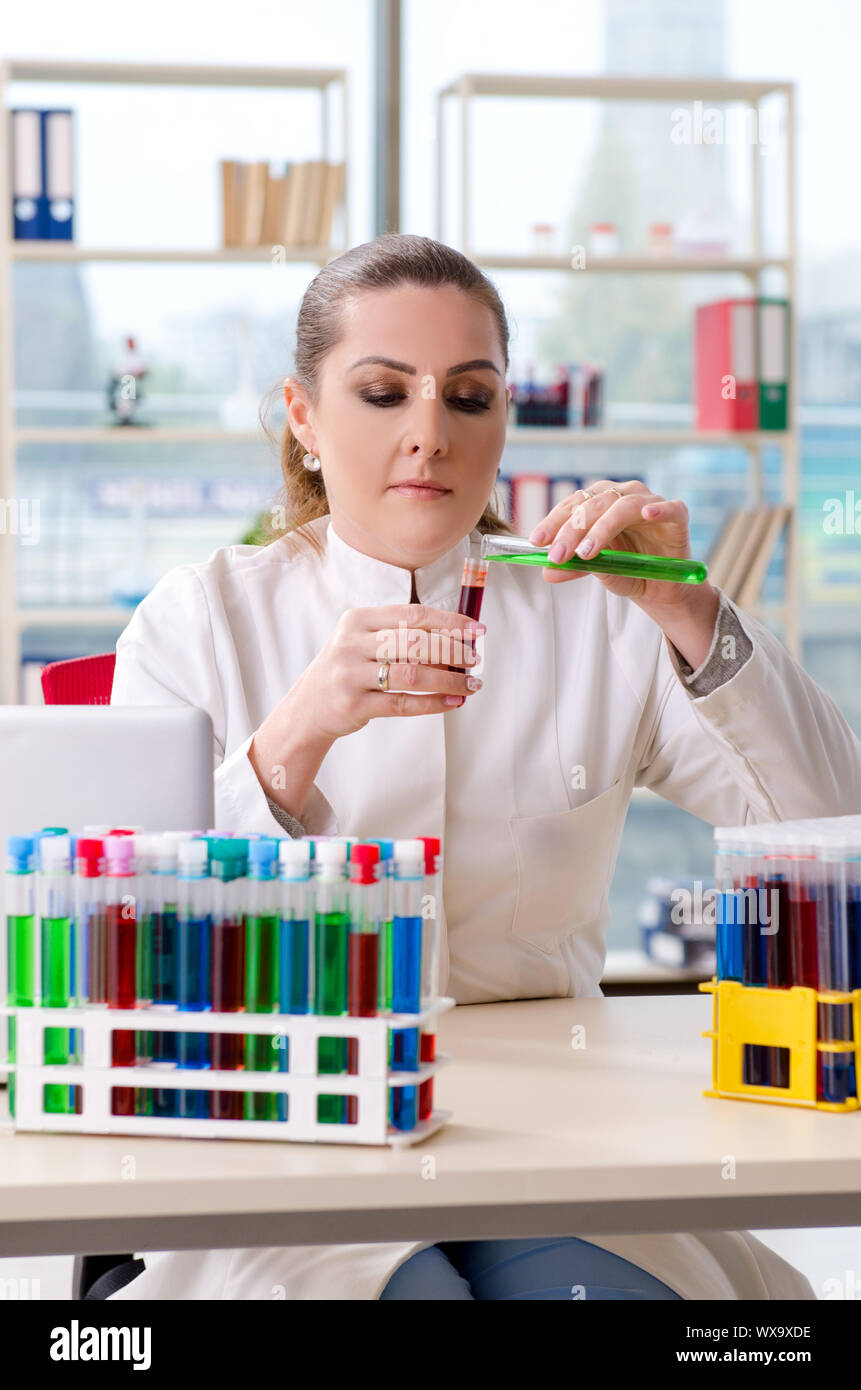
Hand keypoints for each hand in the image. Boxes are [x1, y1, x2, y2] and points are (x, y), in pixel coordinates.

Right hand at [276, 602, 484, 745]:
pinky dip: (432, 704)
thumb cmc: (347, 670)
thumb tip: (456, 640)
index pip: (413, 615)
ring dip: (448, 681)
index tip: (476, 630)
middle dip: (453, 651)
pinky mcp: (354, 704)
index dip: (450, 622)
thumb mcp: (363, 642)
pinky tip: (451, 702)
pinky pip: (402, 703)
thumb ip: (401, 636)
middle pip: (415, 643)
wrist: (307, 707)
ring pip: (412, 675)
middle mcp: (352, 643)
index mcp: (358, 620)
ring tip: (470, 685)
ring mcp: (351, 674)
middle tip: (475, 659)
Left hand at [528, 479, 719, 666]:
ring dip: (602, 528)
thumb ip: (574, 567)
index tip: (536, 542)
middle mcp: (624, 495)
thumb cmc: (627, 571)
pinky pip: (670, 507)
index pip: (572, 505)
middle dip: (572, 531)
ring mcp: (651, 503)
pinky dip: (658, 509)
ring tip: (587, 553)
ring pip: (623, 506)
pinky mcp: (678, 515)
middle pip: (594, 504)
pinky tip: (646, 515)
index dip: (553, 522)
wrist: (661, 587)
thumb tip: (546, 571)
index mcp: (600, 502)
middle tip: (558, 555)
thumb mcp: (596, 572)